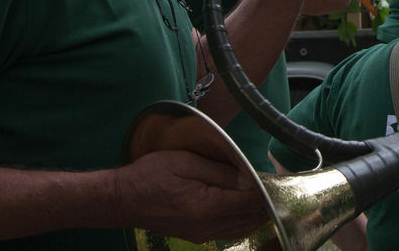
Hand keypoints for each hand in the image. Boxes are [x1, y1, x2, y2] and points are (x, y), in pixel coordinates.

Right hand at [113, 150, 266, 241]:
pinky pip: (228, 231)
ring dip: (255, 214)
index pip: (248, 203)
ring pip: (240, 228)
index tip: (276, 179)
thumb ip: (218, 172)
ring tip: (266, 196)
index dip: (265, 192)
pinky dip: (241, 221)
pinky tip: (246, 208)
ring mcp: (200, 234)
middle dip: (264, 204)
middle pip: (248, 219)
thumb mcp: (185, 163)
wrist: (121, 199)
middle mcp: (206, 226)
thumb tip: (247, 178)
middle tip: (276, 186)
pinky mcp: (195, 235)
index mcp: (205, 207)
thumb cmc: (150, 176)